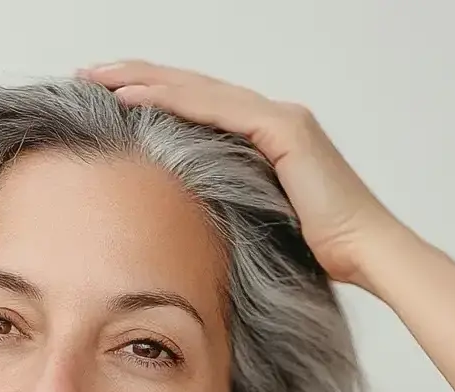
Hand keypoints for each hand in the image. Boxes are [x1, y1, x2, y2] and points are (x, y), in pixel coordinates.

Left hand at [76, 60, 402, 288]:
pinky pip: (215, 110)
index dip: (154, 99)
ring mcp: (279, 119)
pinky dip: (171, 100)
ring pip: (198, 91)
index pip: (199, 109)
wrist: (365, 252)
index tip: (108, 100)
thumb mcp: (259, 224)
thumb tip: (187, 223)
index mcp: (267, 138)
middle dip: (138, 77)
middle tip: (89, 74)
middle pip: (193, 89)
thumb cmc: (318, 253)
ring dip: (143, 80)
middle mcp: (273, 118)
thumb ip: (229, 207)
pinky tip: (132, 97)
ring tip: (98, 77)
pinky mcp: (284, 130)